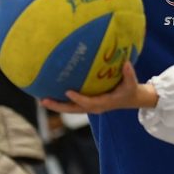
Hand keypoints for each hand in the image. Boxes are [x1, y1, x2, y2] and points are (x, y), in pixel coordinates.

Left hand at [41, 62, 157, 113]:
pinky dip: (62, 101)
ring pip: (70, 109)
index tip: (67, 92)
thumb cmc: (130, 90)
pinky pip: (72, 105)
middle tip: (44, 100)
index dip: (78, 98)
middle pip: (73, 110)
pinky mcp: (87, 104)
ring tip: (42, 99)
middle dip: (58, 106)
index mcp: (103, 103)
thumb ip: (129, 74)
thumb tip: (125, 63)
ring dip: (56, 105)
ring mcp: (90, 106)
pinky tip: (52, 94)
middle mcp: (94, 107)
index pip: (88, 102)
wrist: (131, 99)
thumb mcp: (132, 83)